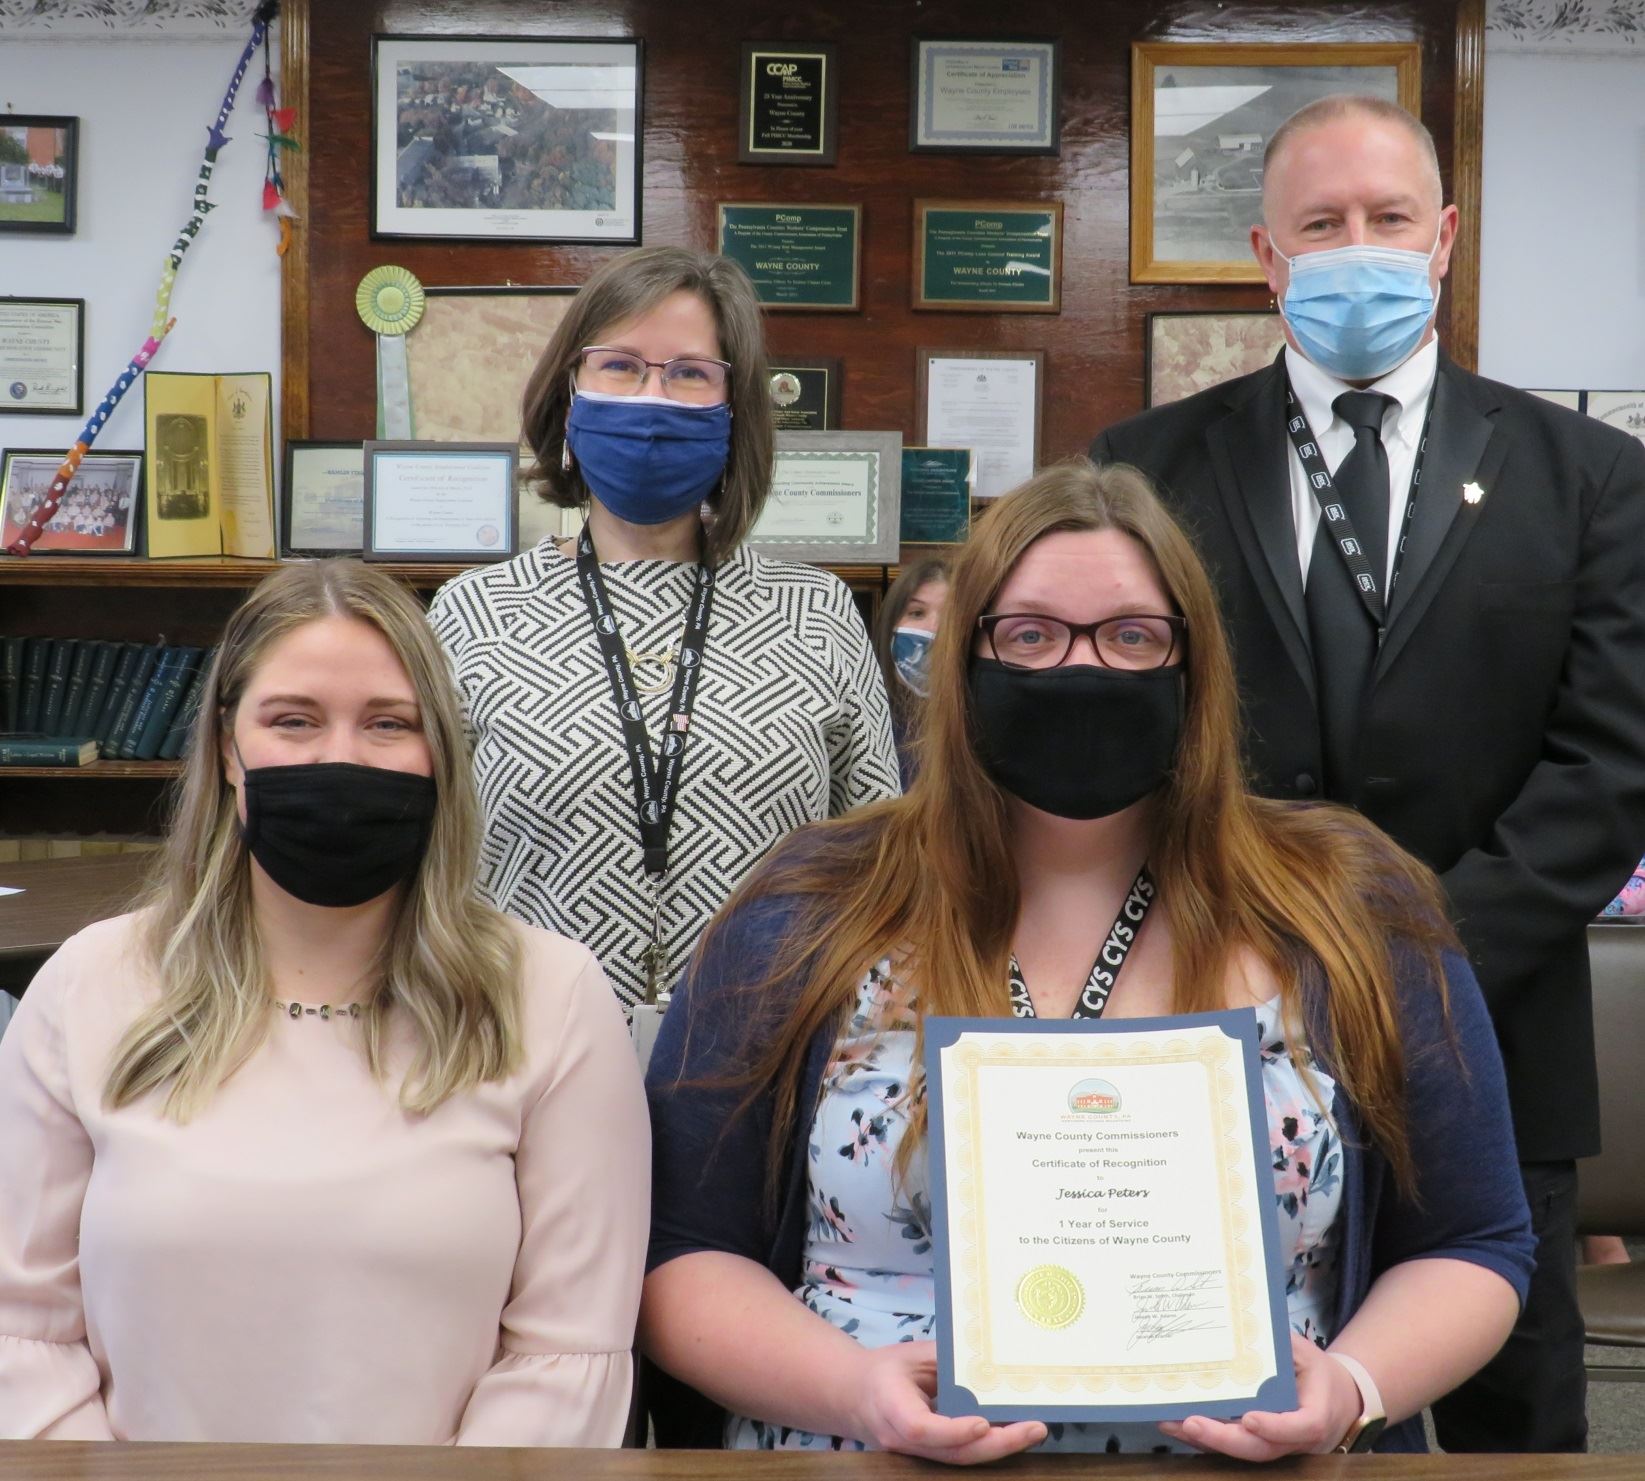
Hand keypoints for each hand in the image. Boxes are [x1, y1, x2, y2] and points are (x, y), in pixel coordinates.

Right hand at [848, 1340, 1046, 1463]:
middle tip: (1033, 1429)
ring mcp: (914, 1454)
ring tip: (1033, 1430)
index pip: (921, 1427)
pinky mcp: (928, 1457)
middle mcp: (901, 1438)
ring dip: (999, 1448)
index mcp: (891, 1405)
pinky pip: (960, 1456)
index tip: (983, 1423)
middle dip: (996, 1445)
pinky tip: (1014, 1433)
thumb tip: (988, 1364)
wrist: (854, 1397)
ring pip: (959, 1460)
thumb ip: (945, 1362)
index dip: (953, 1430)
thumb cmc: (885, 1369)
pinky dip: (988, 1447)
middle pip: (951, 1453)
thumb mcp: (912, 1355)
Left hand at [1157, 1333, 1364, 1460]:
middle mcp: (1297, 1440)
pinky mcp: (1261, 1446)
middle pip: (1261, 1449)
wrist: (1337, 1400)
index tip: (1249, 1419)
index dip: (1275, 1427)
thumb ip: (1280, 1343)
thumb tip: (1245, 1323)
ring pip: (1242, 1452)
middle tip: (1190, 1423)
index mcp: (1316, 1414)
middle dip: (1223, 1439)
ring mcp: (1278, 1447)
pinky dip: (1206, 1440)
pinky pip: (1234, 1447)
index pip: (1302, 1427)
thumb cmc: (1317, 1372)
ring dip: (1205, 1441)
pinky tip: (1177, 1426)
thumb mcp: (1306, 1352)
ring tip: (1170, 1424)